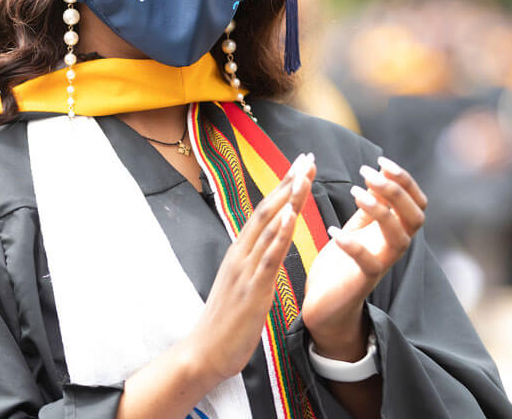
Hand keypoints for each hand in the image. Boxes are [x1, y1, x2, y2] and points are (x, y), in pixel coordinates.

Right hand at [183, 153, 316, 387]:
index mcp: (240, 252)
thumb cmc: (225, 323)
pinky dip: (280, 233)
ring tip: (304, 175)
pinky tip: (291, 215)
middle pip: (267, 210)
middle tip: (308, 158)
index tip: (300, 165)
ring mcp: (245, 270)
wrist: (204, 353)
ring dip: (288, 199)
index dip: (283, 187)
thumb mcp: (243, 286)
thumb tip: (268, 249)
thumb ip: (255, 264)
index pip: (264, 212)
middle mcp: (240, 254)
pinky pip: (268, 257)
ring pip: (268, 226)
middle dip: (289, 183)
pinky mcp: (252, 289)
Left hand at [301, 157, 426, 359]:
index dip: (405, 180)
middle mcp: (393, 247)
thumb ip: (370, 207)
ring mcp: (382, 265)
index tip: (380, 161)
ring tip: (355, 194)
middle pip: (416, 217)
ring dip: (381, 212)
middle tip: (366, 173)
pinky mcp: (364, 282)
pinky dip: (352, 245)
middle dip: (396, 191)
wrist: (326, 306)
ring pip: (399, 239)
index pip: (417, 203)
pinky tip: (333, 232)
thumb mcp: (357, 228)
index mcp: (393, 231)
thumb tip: (377, 174)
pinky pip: (368, 263)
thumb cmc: (341, 264)